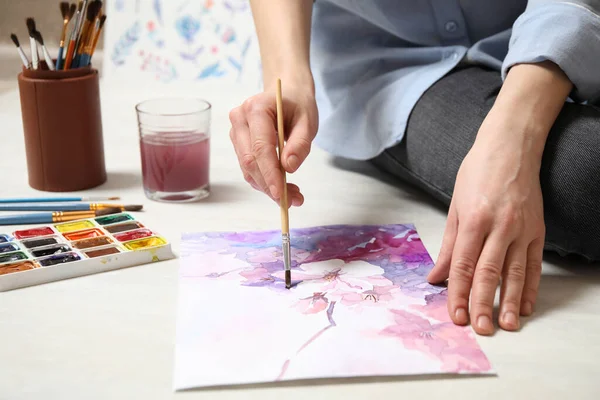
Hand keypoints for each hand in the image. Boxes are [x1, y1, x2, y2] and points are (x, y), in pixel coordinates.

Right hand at [229, 82, 317, 205]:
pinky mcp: (238, 143)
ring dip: (268, 186)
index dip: (270, 174)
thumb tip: (289, 168)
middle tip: (294, 200)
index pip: (260, 148)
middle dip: (270, 185)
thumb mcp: (308, 121)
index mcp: (256, 108)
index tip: (282, 195)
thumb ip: (300, 144)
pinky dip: (264, 181)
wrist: (286, 94)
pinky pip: (249, 168)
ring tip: (293, 196)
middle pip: (250, 161)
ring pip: (248, 168)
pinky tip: (283, 187)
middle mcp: (239, 119)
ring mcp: (236, 131)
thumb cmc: (298, 105)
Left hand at [427, 113, 545, 334]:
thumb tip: (435, 276)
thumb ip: (448, 245)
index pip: (462, 265)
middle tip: (480, 328)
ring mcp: (521, 229)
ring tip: (505, 324)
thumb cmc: (477, 173)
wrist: (511, 147)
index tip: (454, 315)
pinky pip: (534, 264)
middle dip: (482, 303)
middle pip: (488, 272)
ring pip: (515, 272)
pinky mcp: (538, 230)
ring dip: (510, 301)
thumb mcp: (454, 205)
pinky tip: (526, 305)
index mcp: (473, 219)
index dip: (457, 293)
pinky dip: (530, 286)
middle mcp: (499, 226)